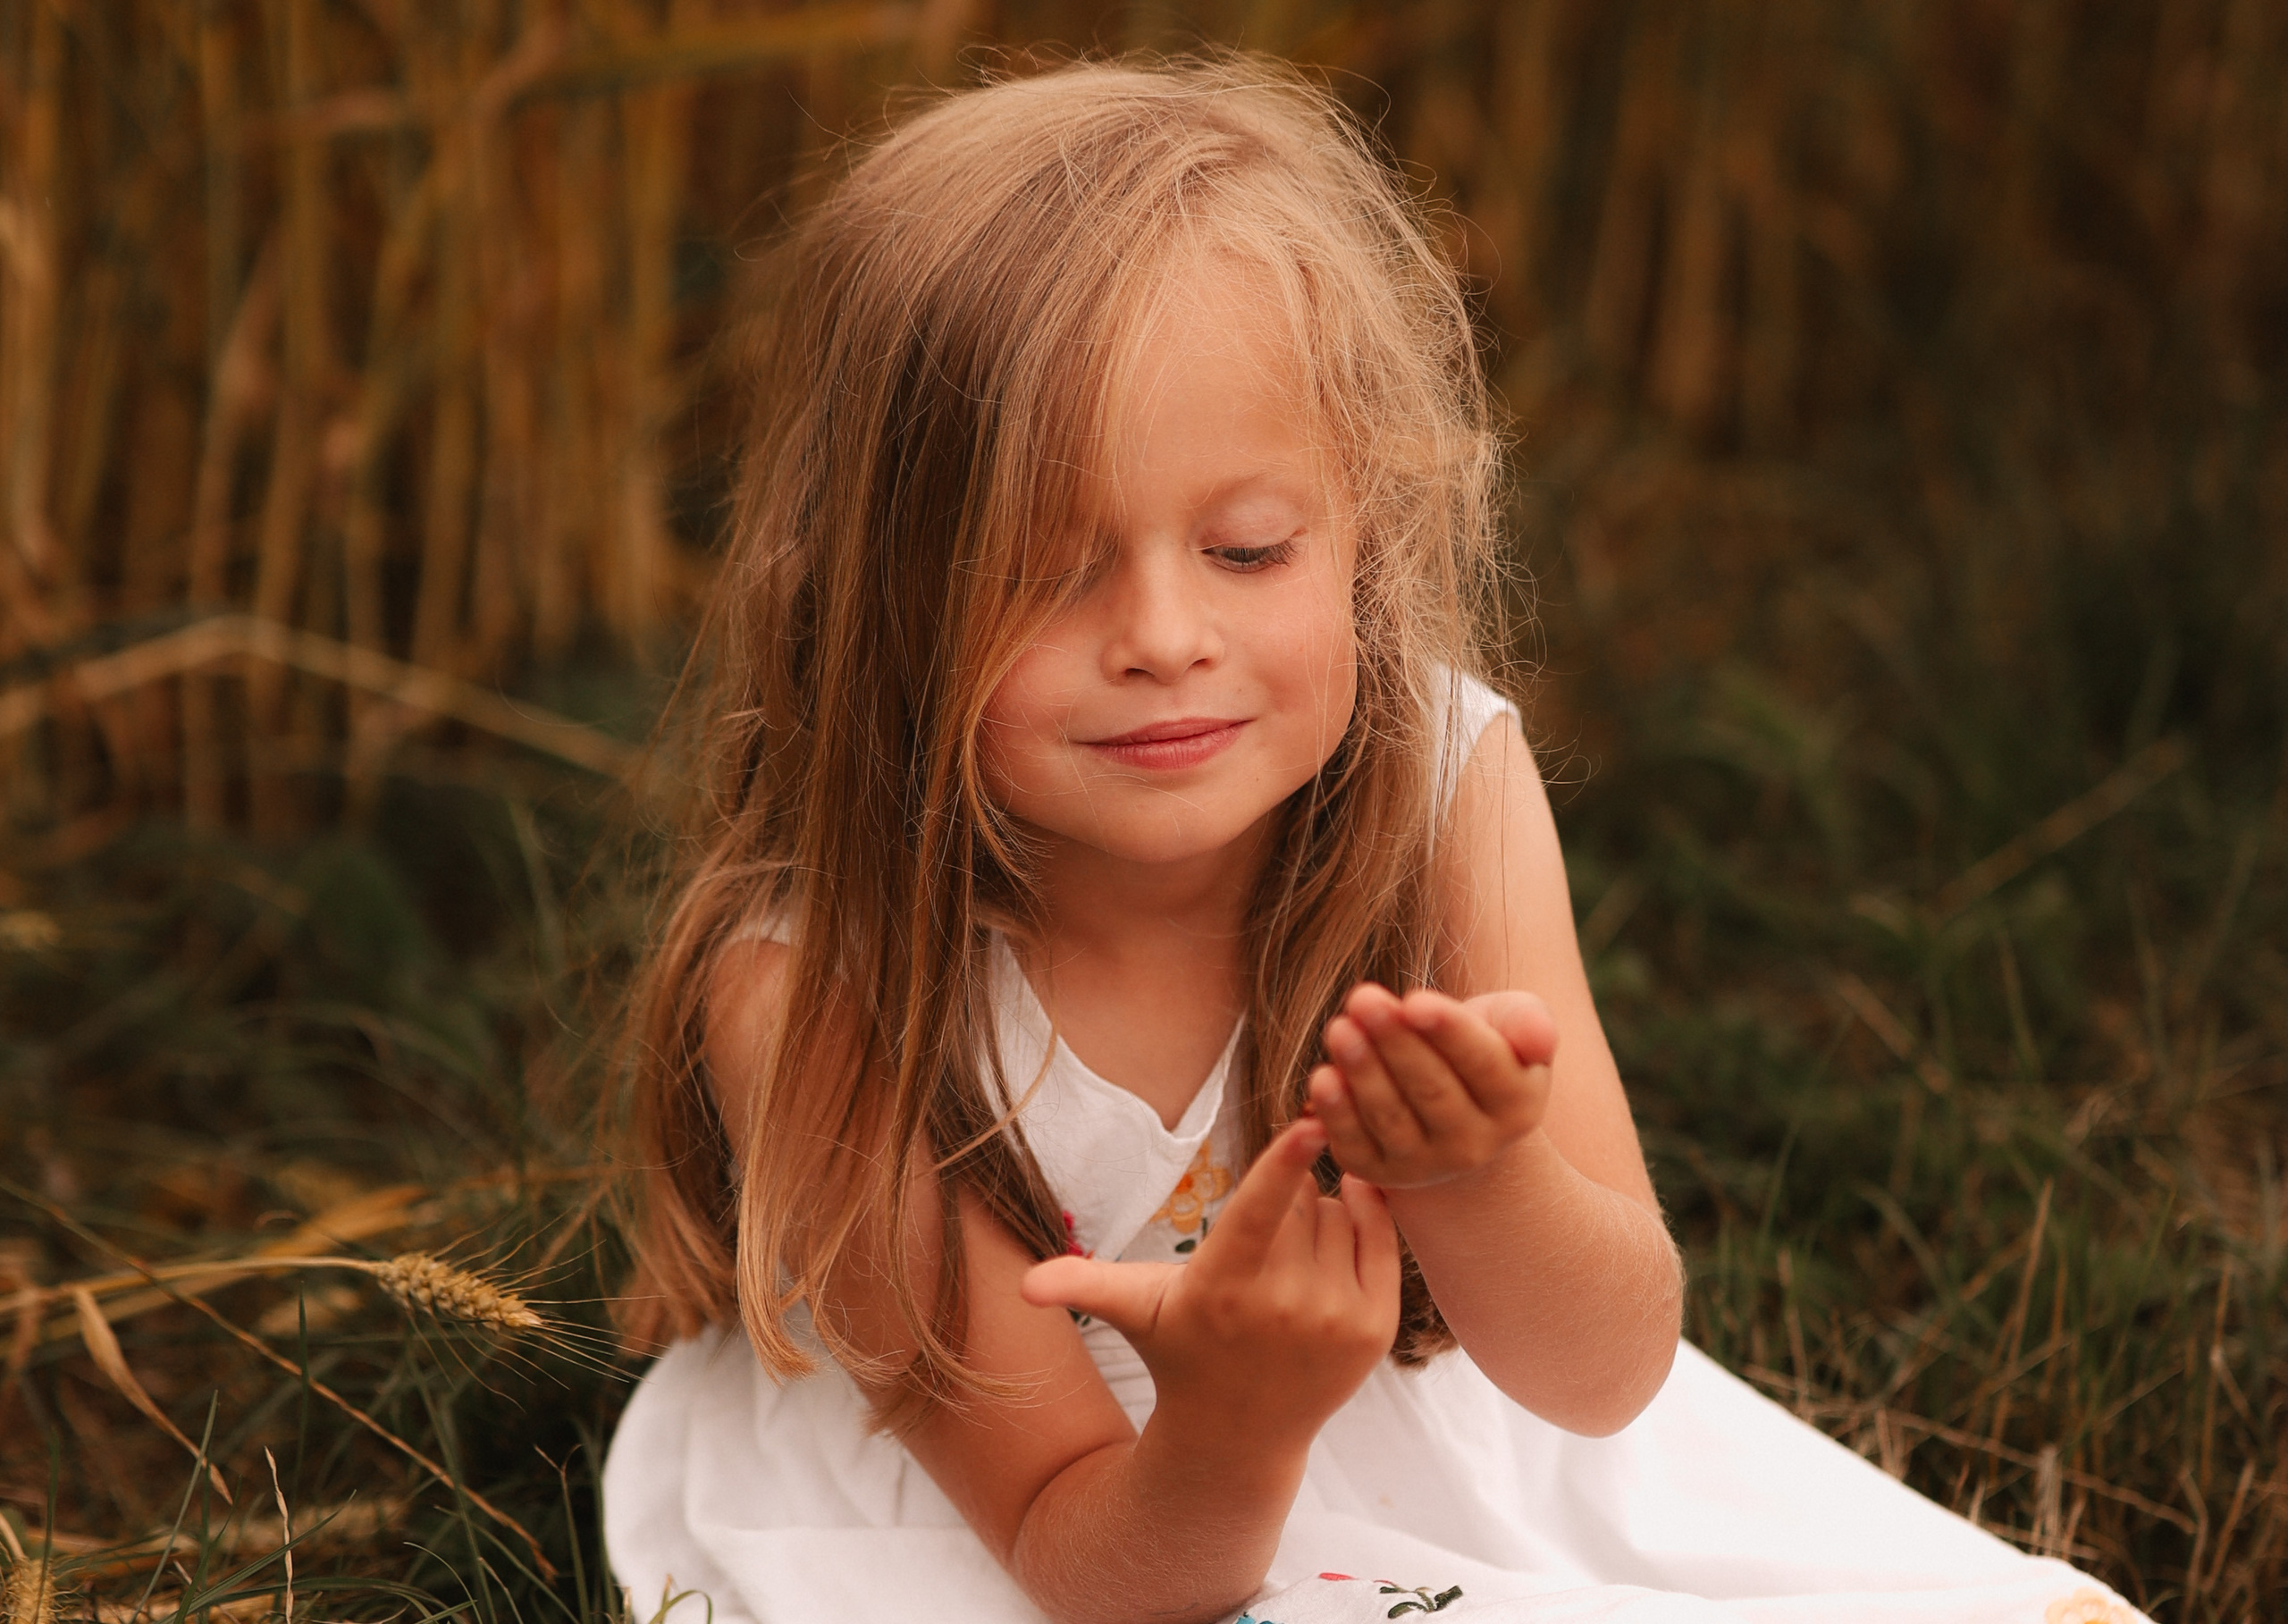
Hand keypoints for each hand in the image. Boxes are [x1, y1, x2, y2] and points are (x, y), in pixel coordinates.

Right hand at [1019, 1119, 1398, 1446]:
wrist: (1239, 1437)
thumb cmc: (1180, 1349)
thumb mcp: (1134, 1309)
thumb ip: (1081, 1284)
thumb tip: (1022, 1286)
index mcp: (1223, 1288)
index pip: (1259, 1211)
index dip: (1283, 1163)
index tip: (1311, 1121)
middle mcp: (1286, 1307)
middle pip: (1301, 1199)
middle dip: (1284, 1200)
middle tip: (1261, 1246)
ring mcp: (1336, 1320)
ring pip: (1340, 1212)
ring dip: (1320, 1216)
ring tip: (1289, 1263)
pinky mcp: (1375, 1329)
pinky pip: (1381, 1238)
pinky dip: (1366, 1220)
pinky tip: (1339, 1230)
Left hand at [1307, 986, 1556, 1188]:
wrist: (1452, 1112)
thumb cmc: (1482, 1048)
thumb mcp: (1513, 1027)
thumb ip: (1529, 1024)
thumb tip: (1537, 1040)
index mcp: (1517, 1105)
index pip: (1482, 1065)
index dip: (1448, 1032)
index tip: (1415, 1001)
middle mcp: (1474, 1145)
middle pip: (1431, 1089)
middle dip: (1394, 1042)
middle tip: (1363, 997)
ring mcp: (1424, 1165)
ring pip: (1390, 1117)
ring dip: (1361, 1072)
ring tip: (1340, 1028)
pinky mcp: (1378, 1172)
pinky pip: (1355, 1144)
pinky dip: (1336, 1114)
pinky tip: (1322, 1078)